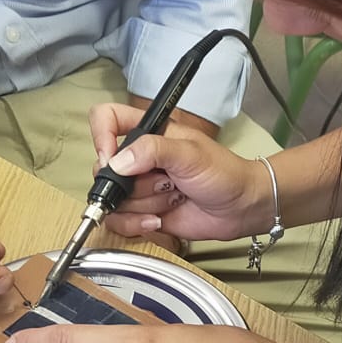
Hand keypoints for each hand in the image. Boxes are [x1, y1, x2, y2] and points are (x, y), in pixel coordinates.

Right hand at [87, 102, 270, 242]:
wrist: (240, 208)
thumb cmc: (224, 173)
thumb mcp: (190, 153)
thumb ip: (153, 150)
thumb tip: (118, 161)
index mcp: (149, 132)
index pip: (106, 119)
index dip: (101, 136)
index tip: (112, 158)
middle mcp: (139, 158)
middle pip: (106, 168)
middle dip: (135, 183)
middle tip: (165, 182)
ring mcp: (139, 186)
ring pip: (115, 199)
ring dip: (145, 203)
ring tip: (173, 197)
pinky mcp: (142, 211)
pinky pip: (120, 220)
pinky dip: (137, 223)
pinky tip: (159, 218)